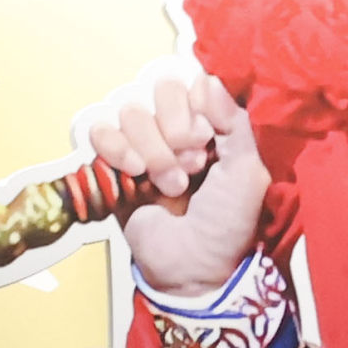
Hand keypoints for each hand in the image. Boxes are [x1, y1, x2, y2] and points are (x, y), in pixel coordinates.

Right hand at [80, 61, 269, 296]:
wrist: (194, 267)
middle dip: (177, 131)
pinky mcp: (111, 165)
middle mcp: (173, 128)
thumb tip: (207, 79)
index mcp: (208, 126)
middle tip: (192, 168)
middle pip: (160, 90)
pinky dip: (117, 150)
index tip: (208, 142)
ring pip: (131, 113)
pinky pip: (100, 132)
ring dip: (154, 152)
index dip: (196, 109)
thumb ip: (234, 122)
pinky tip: (134, 175)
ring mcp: (141, 145)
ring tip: (171, 186)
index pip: (192, 83)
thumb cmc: (227, 224)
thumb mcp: (247, 172)